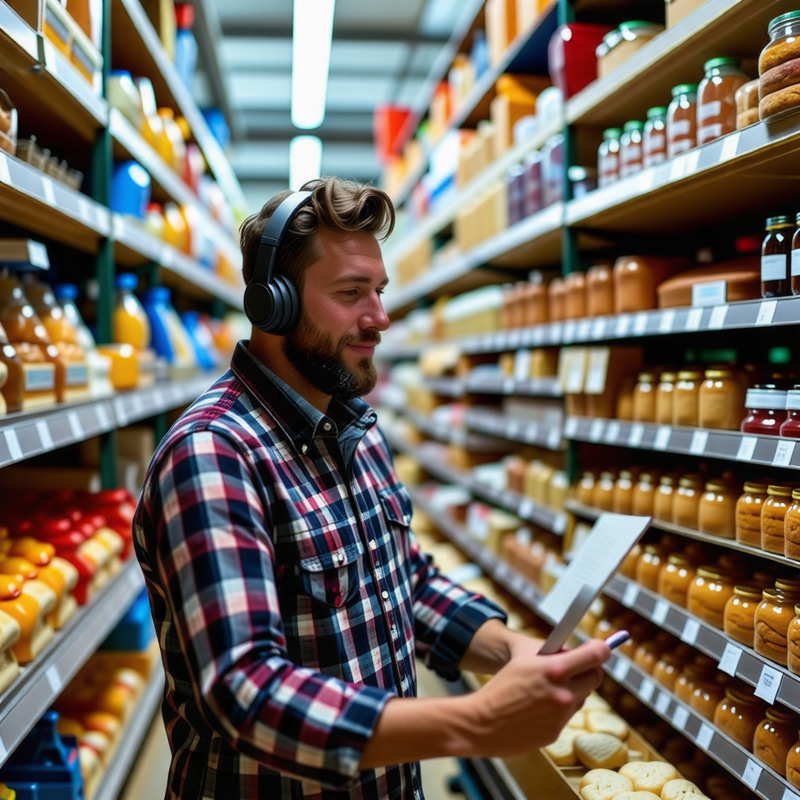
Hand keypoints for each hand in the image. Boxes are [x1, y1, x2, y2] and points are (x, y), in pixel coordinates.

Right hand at [462, 638, 609, 757]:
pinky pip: (566, 715)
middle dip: (589, 669)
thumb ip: (552, 653)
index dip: (602, 649)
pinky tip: (539, 706)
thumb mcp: (525, 657)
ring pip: (581, 697)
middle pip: (596, 677)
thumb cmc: (500, 686)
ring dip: (573, 690)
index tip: (602, 647)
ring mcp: (561, 715)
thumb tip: (575, 651)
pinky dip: (558, 708)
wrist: (482, 722)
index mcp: (554, 669)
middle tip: (580, 665)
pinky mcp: (556, 732)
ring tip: (549, 688)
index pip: (596, 656)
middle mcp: (563, 693)